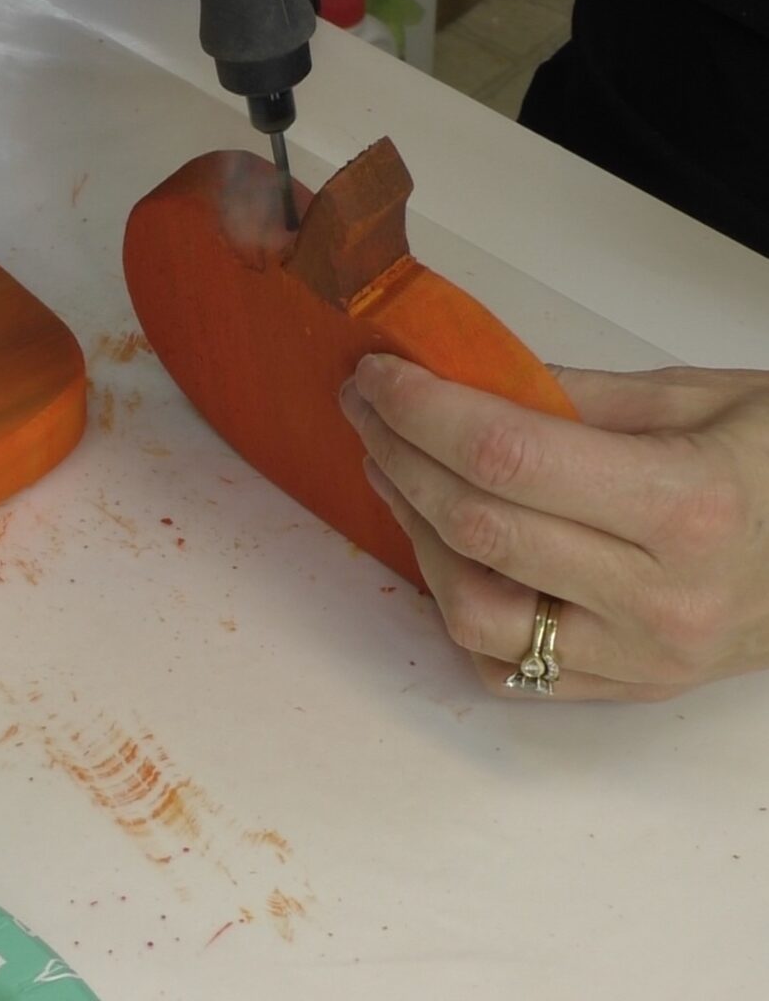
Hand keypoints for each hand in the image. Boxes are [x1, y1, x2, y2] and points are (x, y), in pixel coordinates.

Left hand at [339, 355, 768, 700]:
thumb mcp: (696, 398)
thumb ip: (574, 395)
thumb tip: (468, 382)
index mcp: (687, 505)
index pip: (509, 457)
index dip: (424, 412)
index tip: (379, 379)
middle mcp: (659, 598)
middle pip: (479, 530)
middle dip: (400, 456)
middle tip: (370, 411)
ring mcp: (639, 657)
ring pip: (474, 613)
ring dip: (415, 534)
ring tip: (394, 472)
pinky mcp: (626, 686)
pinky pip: (506, 667)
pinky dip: (457, 606)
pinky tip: (446, 549)